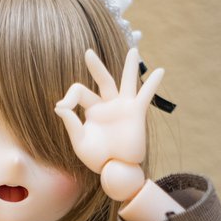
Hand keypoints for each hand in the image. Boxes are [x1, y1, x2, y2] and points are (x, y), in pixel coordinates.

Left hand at [55, 47, 165, 201]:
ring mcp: (123, 107)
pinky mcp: (136, 113)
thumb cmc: (97, 159)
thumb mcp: (79, 142)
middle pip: (103, 79)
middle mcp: (108, 105)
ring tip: (133, 50)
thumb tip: (59, 107)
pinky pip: (145, 95)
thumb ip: (71, 124)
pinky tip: (161, 70)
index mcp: (92, 110)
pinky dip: (153, 83)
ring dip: (130, 66)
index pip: (79, 92)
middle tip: (88, 53)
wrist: (116, 170)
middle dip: (96, 67)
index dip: (68, 97)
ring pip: (126, 81)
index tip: (61, 107)